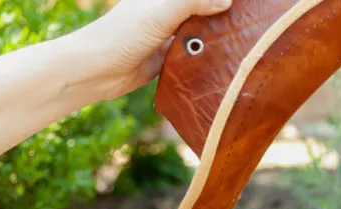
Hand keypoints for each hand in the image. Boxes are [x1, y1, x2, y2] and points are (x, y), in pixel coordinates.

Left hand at [81, 0, 232, 99]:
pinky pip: (190, 56)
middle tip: (244, 23)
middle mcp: (163, 12)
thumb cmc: (123, 34)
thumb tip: (227, 1)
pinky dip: (203, 58)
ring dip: (212, 38)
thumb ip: (193, 2)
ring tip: (240, 42)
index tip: (238, 4)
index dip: (214, 0)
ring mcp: (164, 36)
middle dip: (217, 14)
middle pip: (197, 11)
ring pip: (196, 33)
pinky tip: (220, 62)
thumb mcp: (161, 12)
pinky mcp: (165, 59)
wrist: (96, 70)